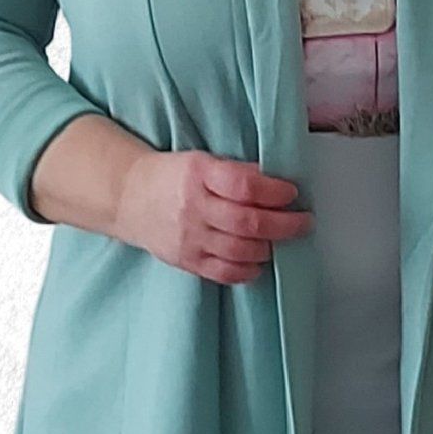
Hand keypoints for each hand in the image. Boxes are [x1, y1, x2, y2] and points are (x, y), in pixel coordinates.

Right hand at [115, 149, 314, 284]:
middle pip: (247, 223)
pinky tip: (258, 262)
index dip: (274, 192)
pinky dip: (248, 270)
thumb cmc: (173, 177)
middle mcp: (194, 207)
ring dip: (269, 248)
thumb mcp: (202, 161)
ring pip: (239, 250)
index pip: (244, 187)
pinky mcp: (186, 260)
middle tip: (303, 222)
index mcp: (199, 175)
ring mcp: (189, 237)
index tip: (291, 193)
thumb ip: (236, 173)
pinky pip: (224, 272)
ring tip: (281, 241)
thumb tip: (275, 183)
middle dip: (284, 225)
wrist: (129, 197)